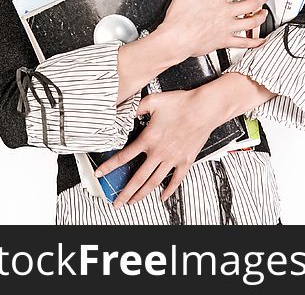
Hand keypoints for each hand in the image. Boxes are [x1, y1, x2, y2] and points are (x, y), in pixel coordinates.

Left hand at [95, 88, 217, 206]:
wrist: (205, 108)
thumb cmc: (181, 103)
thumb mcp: (152, 101)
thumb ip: (134, 108)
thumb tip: (121, 111)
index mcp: (148, 139)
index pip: (123, 157)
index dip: (109, 167)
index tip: (100, 175)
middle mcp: (159, 152)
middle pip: (137, 177)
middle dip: (124, 192)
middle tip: (116, 203)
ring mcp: (172, 158)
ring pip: (153, 182)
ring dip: (141, 194)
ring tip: (133, 202)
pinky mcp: (186, 160)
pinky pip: (176, 180)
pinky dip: (169, 191)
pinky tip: (162, 197)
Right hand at [158, 0, 269, 59]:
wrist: (175, 39)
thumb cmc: (179, 16)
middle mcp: (226, 11)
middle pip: (252, 2)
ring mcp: (227, 27)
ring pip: (251, 21)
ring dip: (261, 16)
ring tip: (265, 12)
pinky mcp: (224, 40)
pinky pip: (243, 42)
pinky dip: (254, 43)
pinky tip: (260, 41)